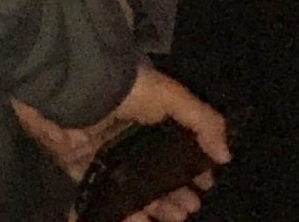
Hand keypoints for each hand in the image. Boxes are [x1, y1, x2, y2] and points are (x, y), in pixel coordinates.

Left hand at [16, 64, 229, 221]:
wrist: (73, 89)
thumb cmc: (125, 90)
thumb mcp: (172, 97)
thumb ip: (204, 123)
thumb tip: (225, 156)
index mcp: (149, 121)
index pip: (175, 151)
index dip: (193, 170)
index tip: (205, 185)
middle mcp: (128, 140)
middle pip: (157, 176)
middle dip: (177, 194)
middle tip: (190, 207)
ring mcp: (105, 156)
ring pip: (135, 190)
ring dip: (158, 207)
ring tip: (175, 216)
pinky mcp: (81, 168)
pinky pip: (105, 197)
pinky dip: (125, 214)